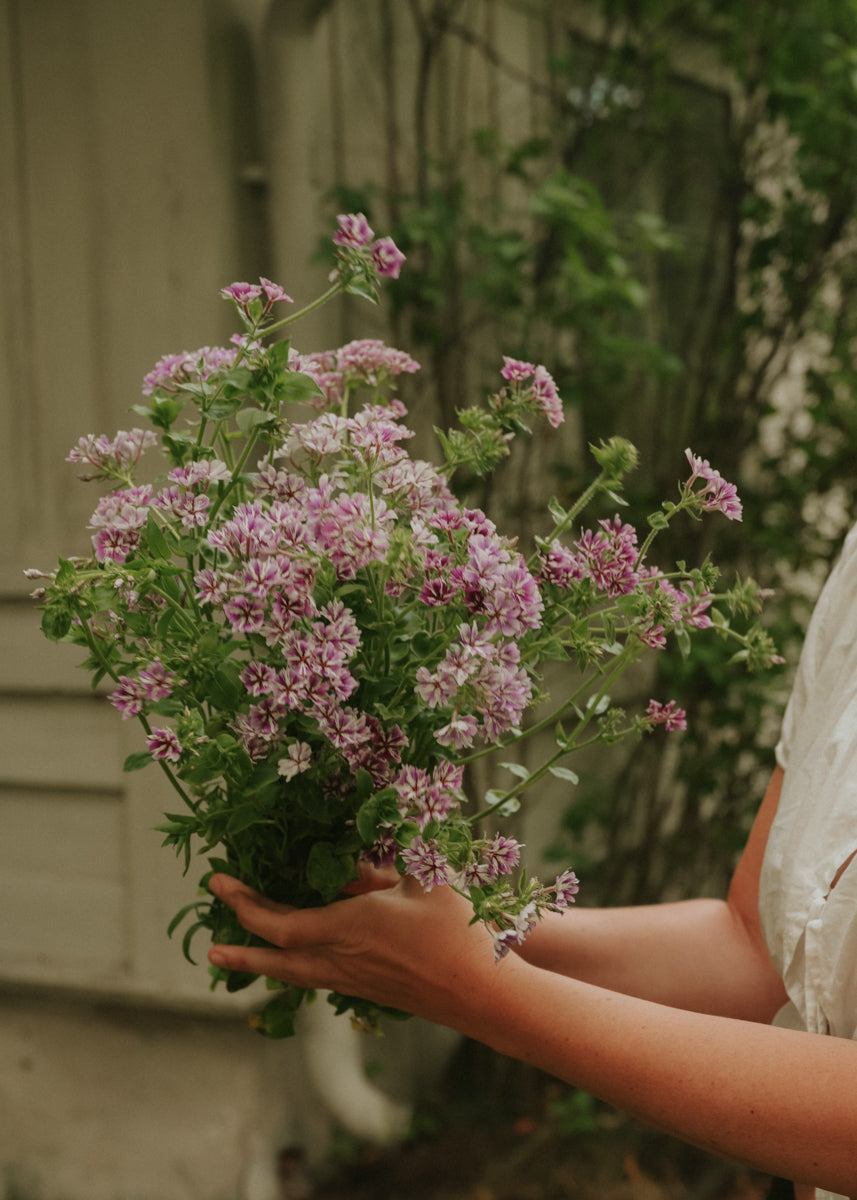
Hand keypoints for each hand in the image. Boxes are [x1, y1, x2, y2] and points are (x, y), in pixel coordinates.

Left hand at [206, 871, 508, 1029]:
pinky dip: (296, 968)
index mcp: (348, 927)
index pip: (279, 923)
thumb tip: (351, 858)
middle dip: (241, 950)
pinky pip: (320, 978)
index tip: (219, 885)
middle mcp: (342, 959)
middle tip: (210, 950)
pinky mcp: (371, 991)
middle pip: (276, 960)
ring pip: (296, 974)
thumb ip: (383, 867)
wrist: (482, 992)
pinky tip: (299, 964)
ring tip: (235, 961)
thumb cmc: (456, 931)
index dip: (244, 906)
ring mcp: (355, 981)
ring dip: (262, 965)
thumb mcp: (421, 880)